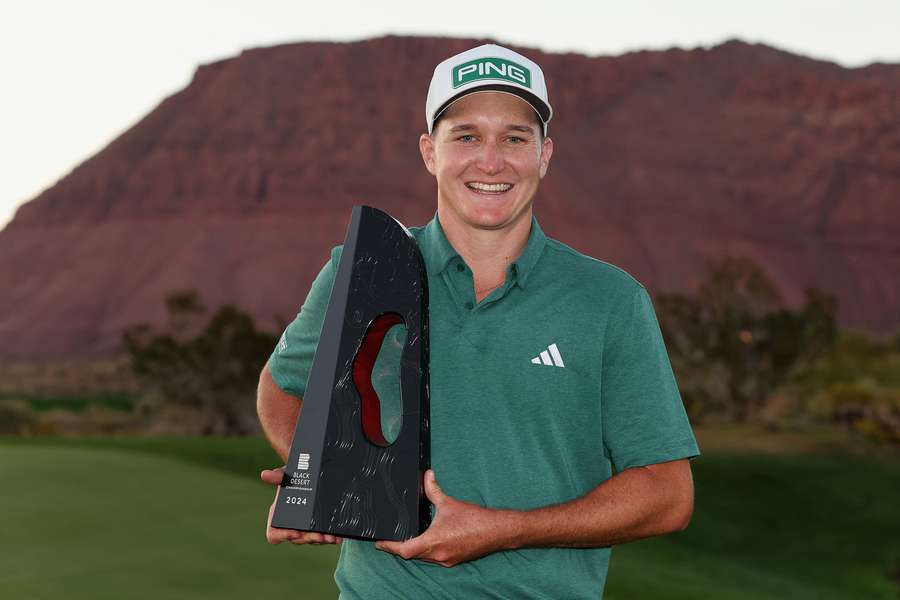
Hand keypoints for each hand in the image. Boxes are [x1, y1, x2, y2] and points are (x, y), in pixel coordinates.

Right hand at [260, 467, 341, 544]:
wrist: (308, 475)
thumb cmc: (292, 477)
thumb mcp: (286, 475)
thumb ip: (277, 476)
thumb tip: (265, 474)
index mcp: (278, 517)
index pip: (274, 534)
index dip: (282, 536)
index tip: (294, 533)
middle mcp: (291, 526)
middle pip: (297, 539)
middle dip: (308, 538)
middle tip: (319, 535)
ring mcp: (304, 529)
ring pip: (311, 540)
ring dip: (321, 540)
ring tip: (330, 536)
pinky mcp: (317, 528)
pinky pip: (323, 537)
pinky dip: (331, 538)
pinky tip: (338, 536)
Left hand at [375, 469, 517, 566]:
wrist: (497, 532)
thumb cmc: (475, 519)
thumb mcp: (449, 502)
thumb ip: (434, 490)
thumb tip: (426, 476)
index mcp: (433, 542)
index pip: (404, 550)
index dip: (390, 547)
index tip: (379, 543)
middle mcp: (438, 555)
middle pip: (412, 555)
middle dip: (400, 547)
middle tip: (390, 538)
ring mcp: (446, 559)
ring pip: (423, 557)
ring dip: (415, 549)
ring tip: (407, 538)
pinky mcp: (454, 560)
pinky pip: (435, 557)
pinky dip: (428, 550)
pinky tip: (429, 539)